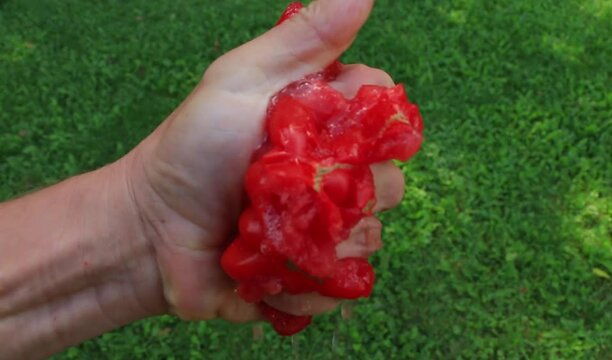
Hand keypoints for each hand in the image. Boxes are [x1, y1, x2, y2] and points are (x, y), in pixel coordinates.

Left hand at [124, 0, 403, 321]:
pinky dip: (311, 286)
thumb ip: (302, 42)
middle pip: (390, 181)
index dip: (370, 124)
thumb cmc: (192, 151)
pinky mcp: (312, 274)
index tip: (328, 131)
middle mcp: (333, 177)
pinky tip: (275, 274)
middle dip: (352, 190)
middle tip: (298, 188)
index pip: (386, 117)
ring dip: (329, 242)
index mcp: (325, 128)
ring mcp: (325, 228)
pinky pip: (342, 286)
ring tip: (278, 235)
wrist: (150, 233)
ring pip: (371, 238)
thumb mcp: (239, 82)